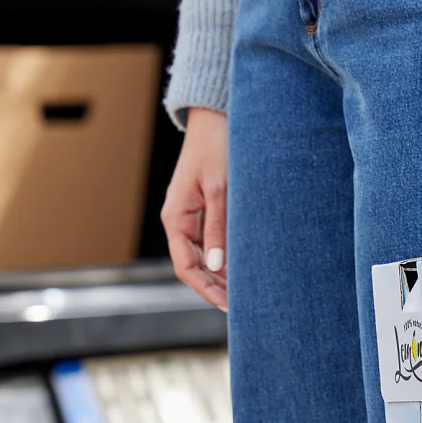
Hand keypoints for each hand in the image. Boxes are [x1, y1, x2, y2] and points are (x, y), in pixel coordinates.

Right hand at [161, 107, 227, 309]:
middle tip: (242, 305)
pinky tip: (242, 264)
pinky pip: (211, 240)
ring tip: (245, 290)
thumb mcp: (220, 190)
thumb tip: (218, 267)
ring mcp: (190, 215)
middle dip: (215, 287)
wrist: (216, 117)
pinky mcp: (204, 207)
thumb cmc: (217, 148)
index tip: (228, 305)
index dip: (206, 290)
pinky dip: (225, 255)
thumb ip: (218, 228)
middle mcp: (179, 220)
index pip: (186, 267)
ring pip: (204, 255)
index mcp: (175, 218)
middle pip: (193, 265)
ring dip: (221, 273)